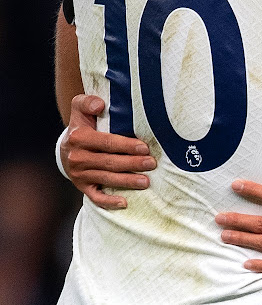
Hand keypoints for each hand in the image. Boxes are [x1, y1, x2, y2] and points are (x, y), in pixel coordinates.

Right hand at [62, 94, 155, 209]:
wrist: (66, 146)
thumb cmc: (82, 123)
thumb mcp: (80, 107)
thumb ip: (88, 102)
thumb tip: (100, 105)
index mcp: (79, 138)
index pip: (107, 143)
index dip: (126, 146)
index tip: (144, 147)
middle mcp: (77, 158)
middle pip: (109, 162)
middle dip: (132, 164)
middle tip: (151, 164)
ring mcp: (79, 174)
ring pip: (106, 179)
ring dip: (127, 181)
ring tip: (146, 181)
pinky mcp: (82, 186)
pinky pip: (95, 197)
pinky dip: (109, 201)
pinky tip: (124, 203)